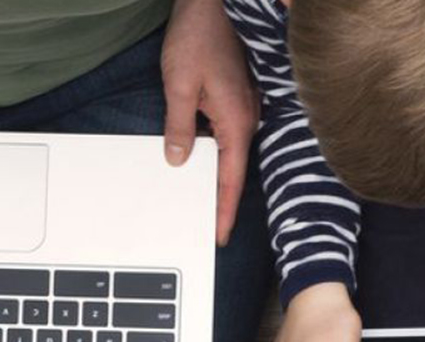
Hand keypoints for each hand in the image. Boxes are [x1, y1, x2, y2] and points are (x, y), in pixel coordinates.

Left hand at [161, 0, 258, 245]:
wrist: (212, 4)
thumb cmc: (199, 36)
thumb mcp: (178, 85)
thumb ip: (179, 126)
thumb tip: (178, 159)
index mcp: (236, 121)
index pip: (231, 179)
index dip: (224, 210)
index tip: (218, 234)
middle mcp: (246, 118)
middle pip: (234, 170)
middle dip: (220, 199)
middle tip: (207, 226)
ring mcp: (243, 107)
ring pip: (230, 152)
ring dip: (215, 175)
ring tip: (199, 199)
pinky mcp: (236, 97)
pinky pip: (227, 134)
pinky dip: (214, 151)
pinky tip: (197, 156)